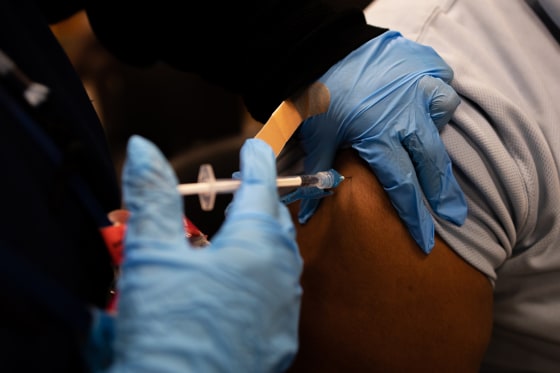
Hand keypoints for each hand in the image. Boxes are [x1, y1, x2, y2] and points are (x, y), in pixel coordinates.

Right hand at [106, 136, 301, 371]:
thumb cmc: (169, 333)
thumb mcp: (151, 257)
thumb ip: (151, 198)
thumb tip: (144, 150)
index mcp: (255, 246)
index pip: (260, 187)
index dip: (256, 160)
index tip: (255, 145)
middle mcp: (280, 274)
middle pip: (275, 222)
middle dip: (260, 200)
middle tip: (242, 188)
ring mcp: (284, 309)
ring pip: (281, 258)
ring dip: (263, 238)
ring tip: (241, 230)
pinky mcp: (279, 339)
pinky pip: (278, 293)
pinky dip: (262, 276)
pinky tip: (240, 284)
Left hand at [297, 30, 466, 253]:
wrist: (334, 47)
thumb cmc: (325, 91)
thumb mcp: (318, 131)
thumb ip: (319, 169)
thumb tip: (307, 211)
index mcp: (380, 135)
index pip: (403, 186)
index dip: (416, 216)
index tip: (427, 240)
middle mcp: (408, 117)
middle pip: (434, 164)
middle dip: (445, 194)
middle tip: (455, 215)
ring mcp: (422, 89)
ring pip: (444, 118)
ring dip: (438, 132)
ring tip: (428, 143)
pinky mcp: (429, 69)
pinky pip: (443, 88)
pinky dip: (436, 98)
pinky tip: (424, 104)